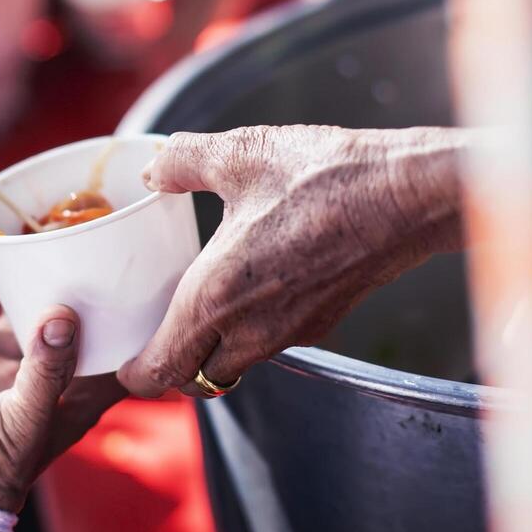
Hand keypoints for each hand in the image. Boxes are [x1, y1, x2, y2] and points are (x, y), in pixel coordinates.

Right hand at [0, 260, 126, 511]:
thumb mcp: (27, 420)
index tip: (135, 271)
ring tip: (25, 235)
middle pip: (62, 318)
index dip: (123, 312)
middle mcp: (41, 376)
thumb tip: (64, 314)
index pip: (111, 347)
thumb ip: (47, 369)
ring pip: (14, 309)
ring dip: (19, 277)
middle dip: (68, 280)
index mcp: (74, 395)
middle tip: (74, 234)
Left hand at [119, 125, 467, 397]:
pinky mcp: (323, 321)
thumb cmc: (324, 176)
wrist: (408, 196)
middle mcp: (251, 329)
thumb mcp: (240, 153)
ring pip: (236, 363)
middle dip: (171, 367)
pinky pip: (272, 341)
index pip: (163, 368)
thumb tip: (154, 169)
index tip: (123, 363)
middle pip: (196, 378)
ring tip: (199, 308)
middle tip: (155, 336)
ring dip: (213, 349)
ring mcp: (291, 331)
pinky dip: (251, 329)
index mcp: (216, 297)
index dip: (135, 373)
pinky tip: (253, 284)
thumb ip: (183, 162)